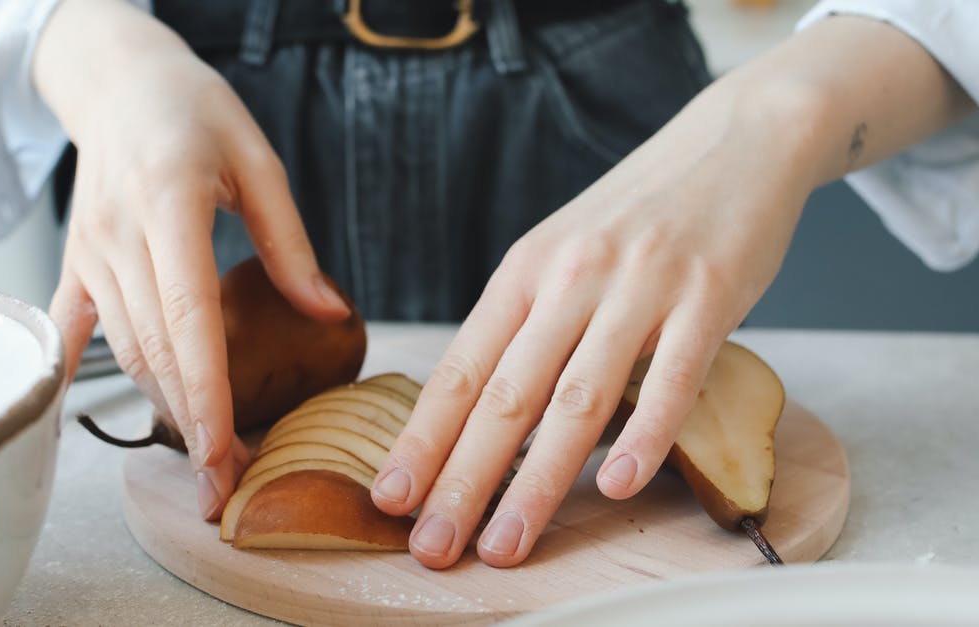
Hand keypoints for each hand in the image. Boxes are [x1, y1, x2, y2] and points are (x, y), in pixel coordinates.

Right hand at [35, 0, 349, 518]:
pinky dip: (83, 378)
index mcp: (170, 202)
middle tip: (223, 485)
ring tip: (203, 456)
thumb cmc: (196, 112)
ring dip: (163, 408)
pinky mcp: (74, 262)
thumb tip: (329, 314)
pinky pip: (73, 330)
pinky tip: (98, 422)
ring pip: (124, 350)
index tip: (226, 453)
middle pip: (155, 350)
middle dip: (191, 424)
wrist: (120, 83)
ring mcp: (89, 251)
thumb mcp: (258, 160)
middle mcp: (119, 233)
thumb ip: (289, 243)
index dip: (207, 392)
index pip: (188, 317)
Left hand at [371, 74, 818, 567]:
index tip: (390, 498)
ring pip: (577, 398)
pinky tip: (616, 487)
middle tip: (432, 546)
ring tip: (506, 542)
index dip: (423, 439)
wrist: (732, 142)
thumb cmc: (636, 215)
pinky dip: (645, 437)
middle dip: (462, 479)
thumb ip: (524, 326)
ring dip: (537, 481)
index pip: (461, 369)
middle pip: (505, 395)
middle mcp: (571, 277)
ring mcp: (640, 287)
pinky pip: (673, 377)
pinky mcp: (709, 295)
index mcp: (525, 271)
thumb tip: (479, 411)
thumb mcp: (561, 254)